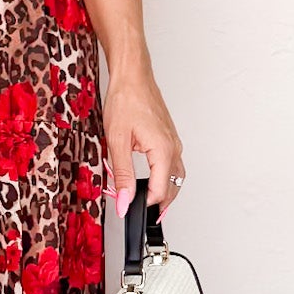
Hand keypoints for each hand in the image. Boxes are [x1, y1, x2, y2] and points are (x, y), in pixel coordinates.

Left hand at [103, 69, 184, 218]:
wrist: (132, 76)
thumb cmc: (126, 100)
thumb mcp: (117, 141)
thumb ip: (122, 175)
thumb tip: (124, 199)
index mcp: (163, 151)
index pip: (159, 191)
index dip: (144, 205)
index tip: (128, 210)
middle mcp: (173, 147)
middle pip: (173, 187)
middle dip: (160, 205)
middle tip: (146, 217)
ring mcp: (173, 141)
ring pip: (176, 176)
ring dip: (166, 192)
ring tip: (152, 205)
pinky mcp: (169, 136)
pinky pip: (173, 163)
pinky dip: (166, 177)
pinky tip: (155, 179)